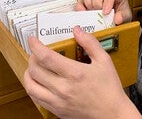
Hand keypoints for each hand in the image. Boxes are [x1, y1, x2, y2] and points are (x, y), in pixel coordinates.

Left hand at [24, 26, 141, 118]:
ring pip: (31, 86)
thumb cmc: (110, 88)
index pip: (46, 57)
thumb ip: (90, 43)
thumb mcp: (104, 61)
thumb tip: (77, 30)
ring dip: (29, 73)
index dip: (35, 46)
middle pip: (35, 70)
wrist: (112, 114)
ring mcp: (58, 101)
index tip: (32, 40)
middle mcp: (63, 88)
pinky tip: (40, 81)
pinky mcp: (57, 110)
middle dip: (32, 57)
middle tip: (36, 52)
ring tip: (34, 66)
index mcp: (75, 74)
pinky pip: (36, 98)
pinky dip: (33, 87)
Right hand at [75, 0, 131, 24]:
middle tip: (99, 13)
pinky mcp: (86, 2)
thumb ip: (123, 17)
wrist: (115, 21)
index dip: (108, 1)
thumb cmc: (121, 15)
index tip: (106, 12)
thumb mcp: (126, 17)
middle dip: (97, 2)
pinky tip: (84, 14)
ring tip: (92, 13)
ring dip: (88, 3)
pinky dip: (80, 7)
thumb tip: (117, 18)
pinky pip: (80, 1)